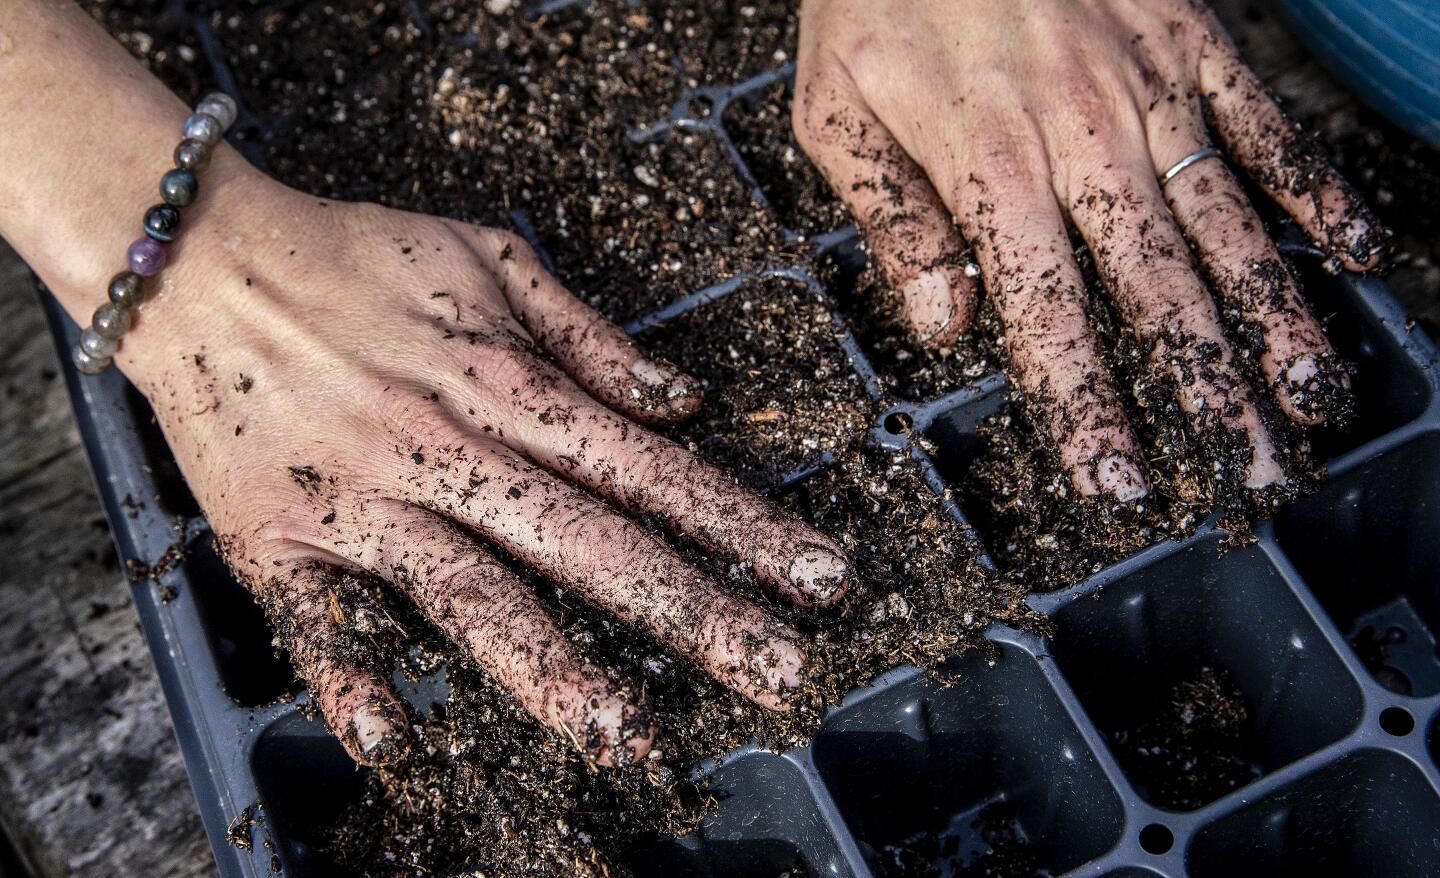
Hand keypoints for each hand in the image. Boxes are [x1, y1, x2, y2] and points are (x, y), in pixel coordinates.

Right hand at [120, 171, 849, 766]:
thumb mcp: (492, 259)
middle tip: (780, 673)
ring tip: (630, 735)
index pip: (650, 468)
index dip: (741, 525)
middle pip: (589, 542)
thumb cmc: (355, 254)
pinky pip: (318, 619)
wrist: (199, 258)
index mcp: (508, 383)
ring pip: (472, 592)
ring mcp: (366, 499)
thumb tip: (682, 401)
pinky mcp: (281, 538)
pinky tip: (395, 740)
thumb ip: (592, 337)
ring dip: (552, 667)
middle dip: (693, 611)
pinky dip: (350, 676)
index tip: (820, 578)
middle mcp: (450, 448)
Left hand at [794, 0, 1383, 497]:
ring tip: (1310, 397)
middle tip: (1249, 474)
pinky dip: (1315, 188)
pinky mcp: (1193, 37)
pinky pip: (1268, 122)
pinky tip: (1353, 252)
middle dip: (1206, 393)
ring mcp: (1152, 85)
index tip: (1121, 480)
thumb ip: (889, 217)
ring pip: (1229, 220)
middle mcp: (1087, 136)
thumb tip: (944, 321)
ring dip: (1275, 317)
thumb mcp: (833, 106)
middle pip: (1159, 290)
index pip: (1049, 313)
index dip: (1088, 404)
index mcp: (990, 166)